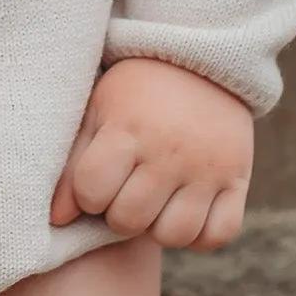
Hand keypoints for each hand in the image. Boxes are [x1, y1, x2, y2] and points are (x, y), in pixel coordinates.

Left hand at [49, 57, 252, 250]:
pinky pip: (219, 234)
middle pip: (129, 219)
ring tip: (155, 203)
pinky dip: (200, 235)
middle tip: (124, 192)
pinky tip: (185, 212)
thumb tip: (57, 219)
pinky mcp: (238, 179)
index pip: (91, 191)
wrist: (201, 60)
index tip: (96, 181)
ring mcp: (207, 168)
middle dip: (118, 214)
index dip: (86, 195)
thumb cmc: (138, 91)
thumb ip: (73, 163)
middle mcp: (169, 151)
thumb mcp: (99, 111)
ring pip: (174, 235)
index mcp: (128, 128)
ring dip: (157, 228)